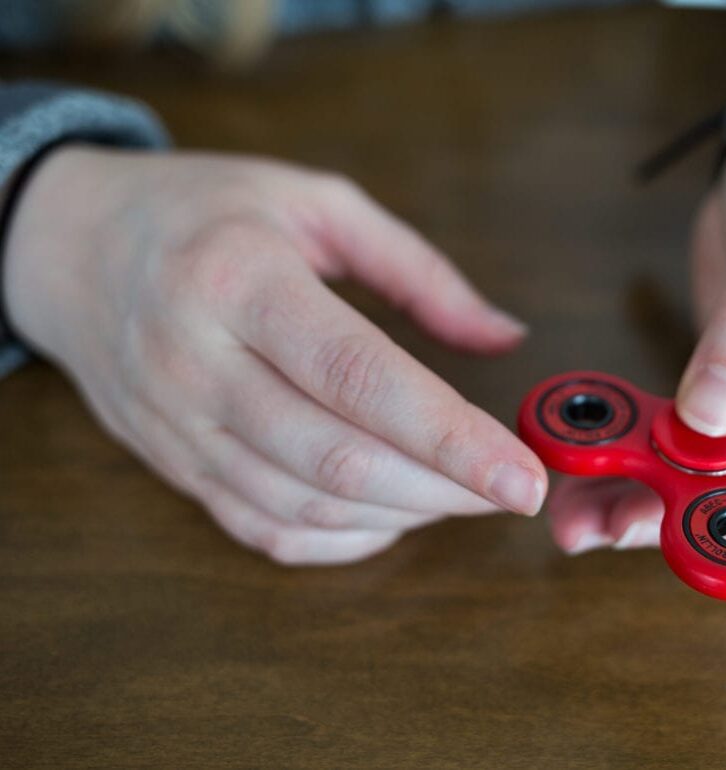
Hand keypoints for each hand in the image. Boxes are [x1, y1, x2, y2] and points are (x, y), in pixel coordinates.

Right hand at [4, 146, 547, 563]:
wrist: (72, 247)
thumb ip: (419, 273)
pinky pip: (264, 530)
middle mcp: (198, 362)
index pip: (358, 377)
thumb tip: (504, 336)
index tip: (522, 474)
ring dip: (403, 516)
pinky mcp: (175, 466)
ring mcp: (178, 426)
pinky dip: (342, 540)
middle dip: (444, 490)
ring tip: (461, 494)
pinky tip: (391, 516)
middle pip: (337, 459)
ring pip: (304, 507)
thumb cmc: (207, 213)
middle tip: (510, 488)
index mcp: (240, 279)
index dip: (449, 436)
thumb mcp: (317, 204)